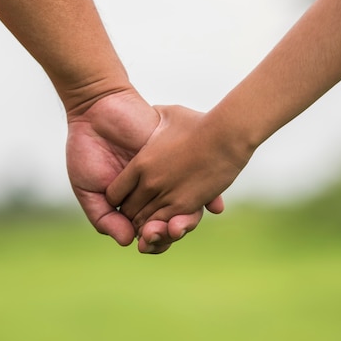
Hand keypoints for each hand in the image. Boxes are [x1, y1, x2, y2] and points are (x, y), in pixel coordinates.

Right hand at [66, 92, 223, 252]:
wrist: (96, 112)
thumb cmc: (87, 151)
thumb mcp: (88, 190)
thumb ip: (104, 218)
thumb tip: (128, 241)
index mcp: (133, 203)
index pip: (149, 229)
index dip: (153, 240)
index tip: (147, 243)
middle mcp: (154, 193)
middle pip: (171, 221)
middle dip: (170, 233)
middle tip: (162, 232)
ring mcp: (170, 176)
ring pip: (187, 206)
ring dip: (188, 220)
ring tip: (177, 225)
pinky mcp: (181, 160)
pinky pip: (200, 181)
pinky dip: (208, 197)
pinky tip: (211, 206)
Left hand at [107, 104, 247, 229]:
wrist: (226, 135)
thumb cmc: (200, 123)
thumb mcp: (169, 115)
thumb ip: (155, 117)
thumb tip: (152, 112)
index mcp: (140, 163)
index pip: (114, 193)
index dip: (119, 199)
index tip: (126, 198)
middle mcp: (148, 182)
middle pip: (127, 211)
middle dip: (131, 216)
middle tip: (139, 214)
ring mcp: (166, 195)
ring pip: (143, 223)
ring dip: (146, 226)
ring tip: (152, 223)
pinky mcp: (184, 205)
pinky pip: (164, 225)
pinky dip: (162, 228)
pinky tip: (167, 223)